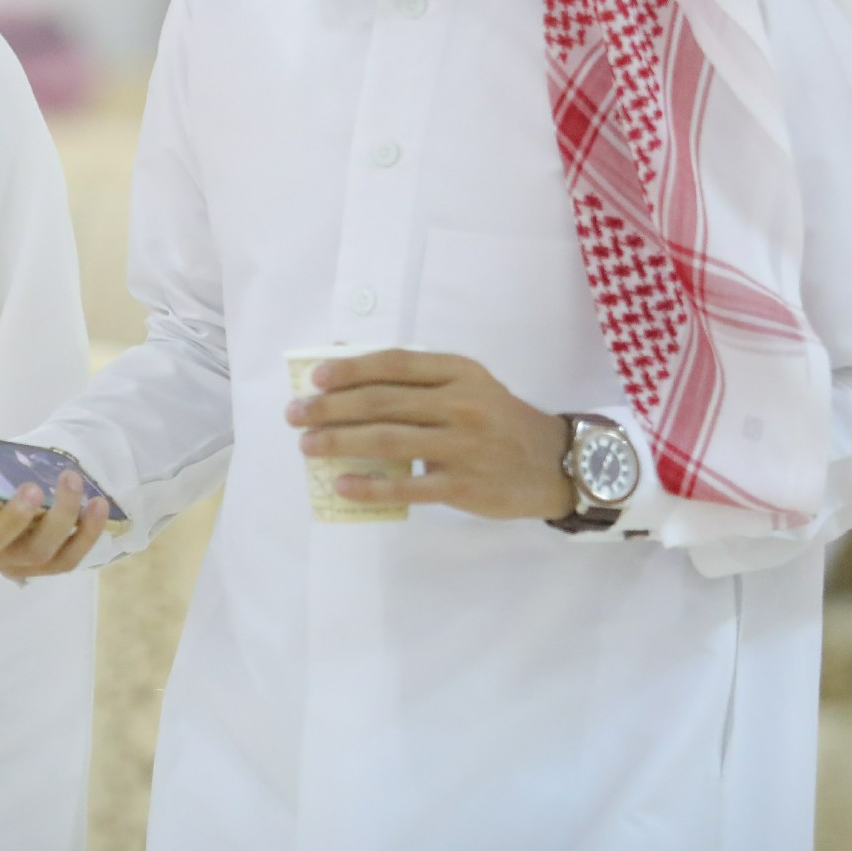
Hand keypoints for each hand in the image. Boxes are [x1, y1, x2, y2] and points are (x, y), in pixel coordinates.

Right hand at [0, 393, 111, 580]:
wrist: (26, 486)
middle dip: (11, 520)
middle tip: (30, 489)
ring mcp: (18, 559)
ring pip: (37, 552)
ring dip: (58, 519)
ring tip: (72, 481)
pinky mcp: (52, 563)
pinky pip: (70, 557)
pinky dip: (87, 534)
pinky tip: (97, 504)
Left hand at [286, 349, 573, 520]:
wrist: (555, 463)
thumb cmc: (500, 420)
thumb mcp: (469, 385)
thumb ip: (420, 378)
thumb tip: (348, 368)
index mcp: (459, 373)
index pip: (395, 364)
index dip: (351, 369)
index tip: (316, 377)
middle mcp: (460, 404)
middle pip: (383, 402)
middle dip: (331, 407)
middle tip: (296, 414)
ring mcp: (462, 446)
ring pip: (388, 440)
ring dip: (340, 442)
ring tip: (307, 445)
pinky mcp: (463, 486)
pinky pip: (407, 486)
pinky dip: (370, 485)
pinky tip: (342, 484)